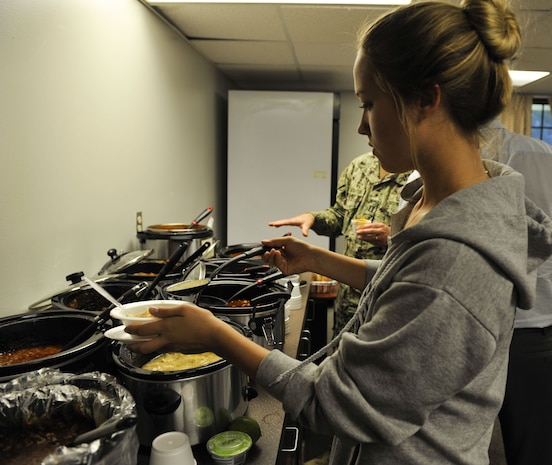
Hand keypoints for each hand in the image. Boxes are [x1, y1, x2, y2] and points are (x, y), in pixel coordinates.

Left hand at [125, 304, 269, 379]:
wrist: (215, 336)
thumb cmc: (202, 321)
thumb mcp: (184, 309)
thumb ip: (166, 310)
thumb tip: (152, 310)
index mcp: (165, 326)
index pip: (142, 329)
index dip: (131, 329)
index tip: (125, 328)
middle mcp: (166, 339)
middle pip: (143, 346)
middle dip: (132, 345)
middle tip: (126, 342)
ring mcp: (172, 346)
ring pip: (152, 349)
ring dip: (142, 347)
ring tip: (138, 345)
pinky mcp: (179, 350)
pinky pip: (164, 349)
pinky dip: (157, 347)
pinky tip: (160, 342)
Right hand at [261, 236, 316, 275]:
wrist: (310, 256)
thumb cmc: (303, 247)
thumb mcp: (287, 240)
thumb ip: (274, 241)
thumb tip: (264, 241)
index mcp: (282, 249)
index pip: (270, 250)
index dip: (265, 249)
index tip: (261, 247)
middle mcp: (282, 257)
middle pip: (268, 257)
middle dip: (265, 254)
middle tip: (265, 251)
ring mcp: (283, 264)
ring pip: (271, 261)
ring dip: (270, 255)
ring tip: (273, 250)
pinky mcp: (284, 269)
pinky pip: (276, 265)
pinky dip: (276, 258)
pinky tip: (279, 253)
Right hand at [268, 213, 314, 236]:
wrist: (310, 217)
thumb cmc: (308, 221)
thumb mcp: (307, 226)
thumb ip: (305, 230)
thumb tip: (305, 235)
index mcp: (293, 221)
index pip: (284, 222)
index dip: (279, 223)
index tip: (273, 224)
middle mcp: (291, 220)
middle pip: (282, 221)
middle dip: (276, 223)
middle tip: (269, 224)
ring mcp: (291, 221)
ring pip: (282, 222)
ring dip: (276, 223)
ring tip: (271, 225)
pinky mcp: (291, 222)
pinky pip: (284, 223)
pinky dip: (279, 224)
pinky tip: (277, 226)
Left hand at [355, 222, 389, 246]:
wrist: (395, 236)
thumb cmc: (386, 230)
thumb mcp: (381, 226)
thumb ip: (374, 226)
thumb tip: (363, 226)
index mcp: (381, 225)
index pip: (371, 225)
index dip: (364, 226)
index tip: (358, 227)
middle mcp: (382, 231)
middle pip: (371, 231)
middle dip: (363, 231)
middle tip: (357, 232)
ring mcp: (382, 237)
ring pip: (372, 237)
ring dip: (365, 237)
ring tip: (359, 237)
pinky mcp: (381, 243)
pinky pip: (373, 242)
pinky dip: (368, 241)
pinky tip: (364, 240)